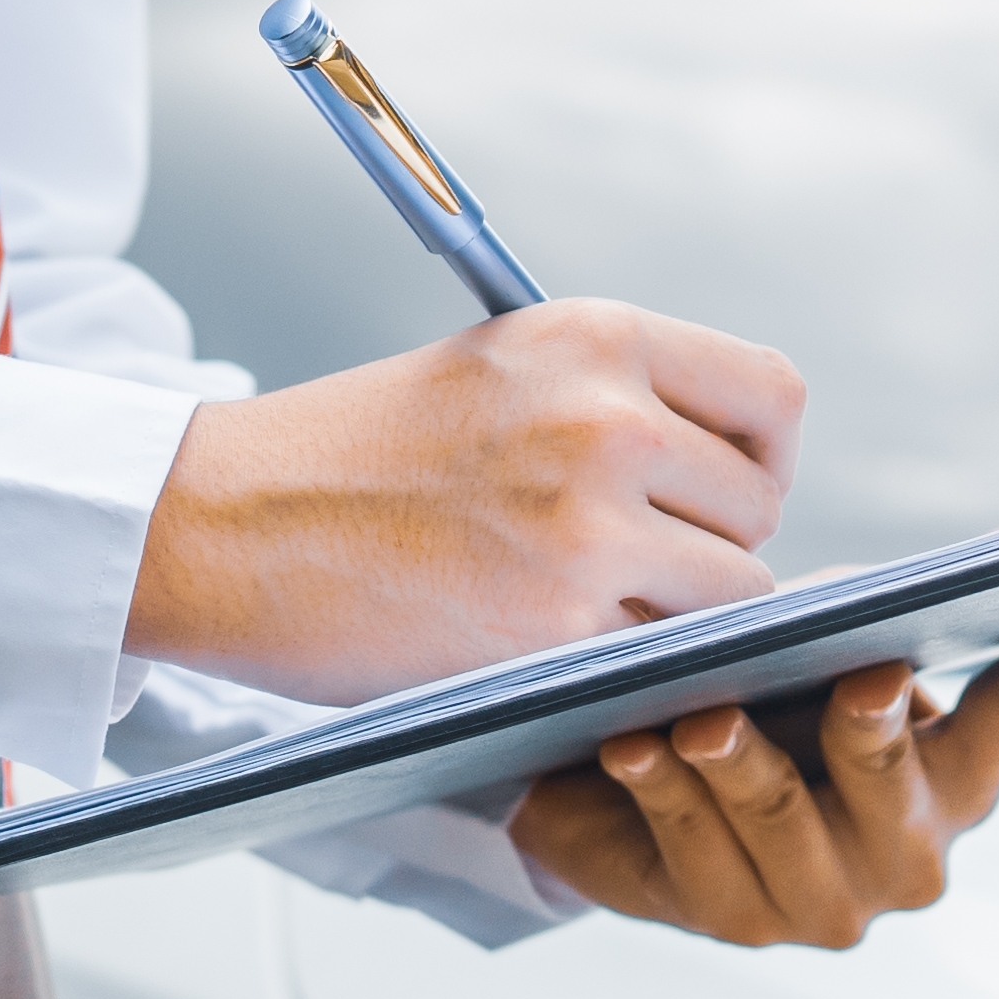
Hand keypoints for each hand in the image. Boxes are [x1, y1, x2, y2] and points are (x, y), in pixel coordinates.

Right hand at [130, 300, 804, 705]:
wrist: (224, 524)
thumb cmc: (352, 452)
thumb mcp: (497, 368)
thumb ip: (615, 395)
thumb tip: (741, 467)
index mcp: (594, 336)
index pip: (774, 395)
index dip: (761, 455)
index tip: (721, 489)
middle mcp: (606, 419)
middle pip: (760, 504)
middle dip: (715, 544)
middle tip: (632, 560)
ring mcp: (587, 527)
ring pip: (732, 593)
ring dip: (677, 613)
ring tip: (582, 602)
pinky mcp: (556, 625)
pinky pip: (659, 656)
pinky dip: (619, 662)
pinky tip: (540, 637)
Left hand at [507, 613, 998, 949]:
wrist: (637, 786)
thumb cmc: (762, 698)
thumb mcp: (826, 646)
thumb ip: (885, 611)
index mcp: (954, 780)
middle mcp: (907, 857)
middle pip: (888, 778)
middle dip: (870, 731)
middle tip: (864, 681)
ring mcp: (821, 902)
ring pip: (775, 815)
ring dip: (734, 761)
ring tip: (702, 719)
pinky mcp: (729, 921)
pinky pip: (689, 843)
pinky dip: (660, 788)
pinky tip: (631, 748)